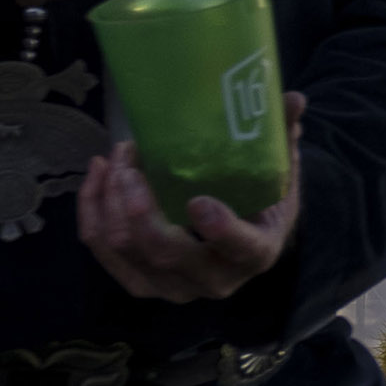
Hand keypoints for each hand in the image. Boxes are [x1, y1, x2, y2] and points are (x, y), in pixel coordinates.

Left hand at [77, 132, 299, 300]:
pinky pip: (102, 251)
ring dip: (109, 199)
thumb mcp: (281, 178)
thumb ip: (283, 140)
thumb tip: (294, 98)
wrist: (243, 249)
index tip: (198, 200)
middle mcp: (212, 280)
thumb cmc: (262, 207)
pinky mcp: (140, 283)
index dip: (219, 228)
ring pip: (124, 248)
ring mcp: (171, 287)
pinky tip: (98, 175)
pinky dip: (92, 210)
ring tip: (117, 157)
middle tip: (131, 158)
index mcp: (256, 253)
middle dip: (137, 204)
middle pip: (163, 251)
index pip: (240, 247)